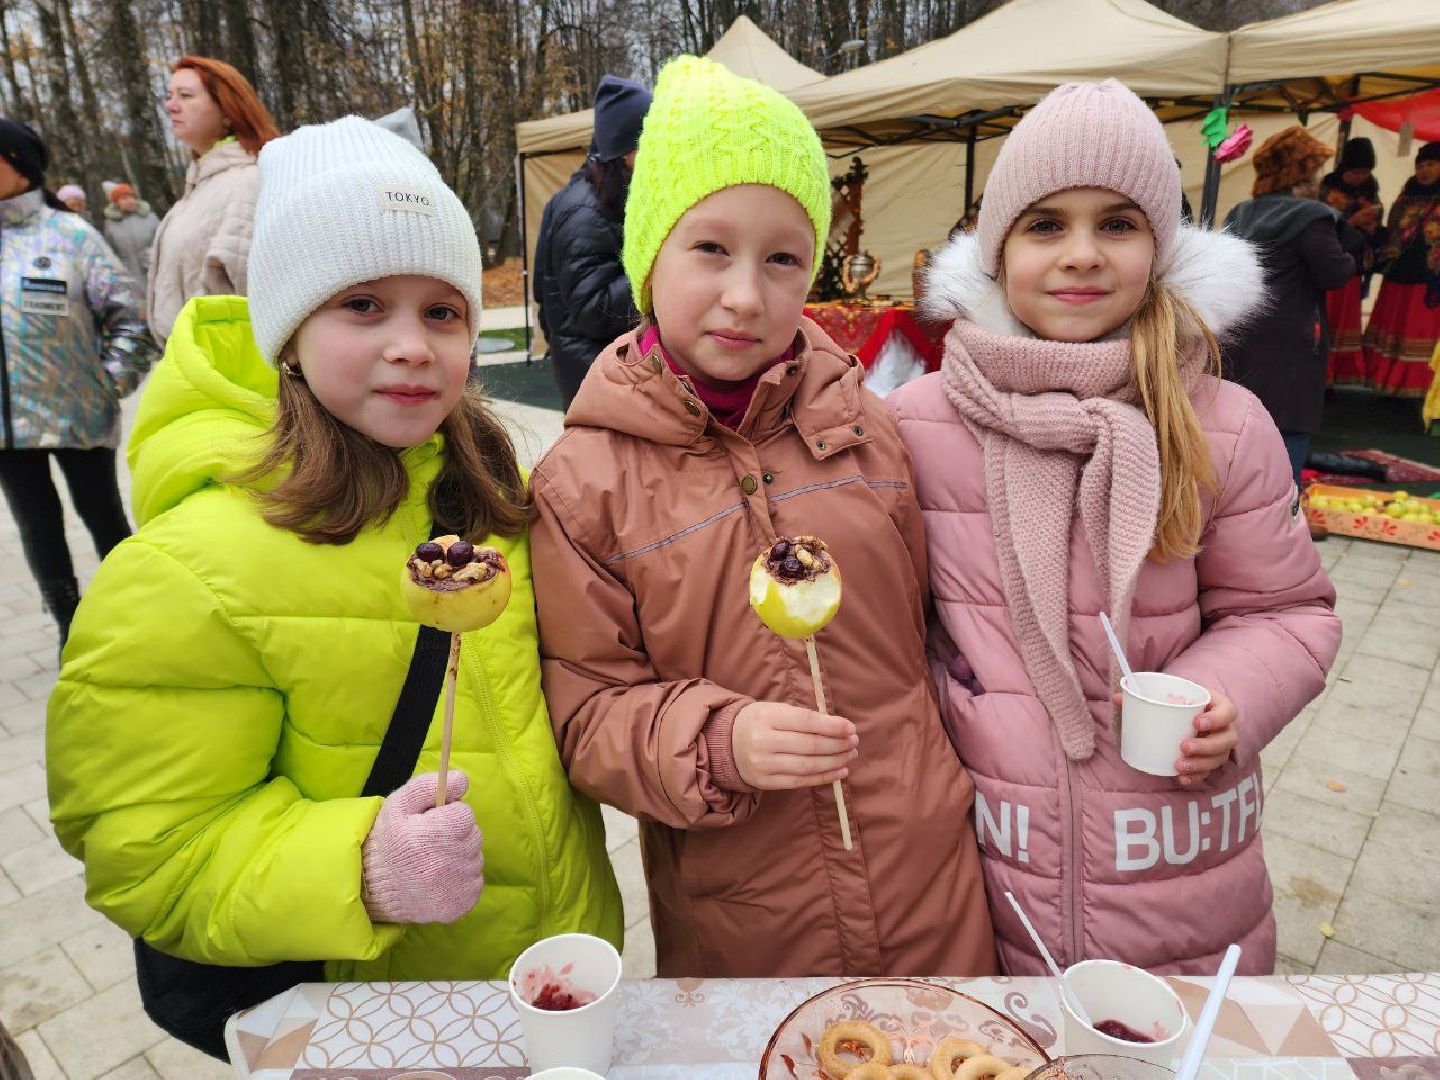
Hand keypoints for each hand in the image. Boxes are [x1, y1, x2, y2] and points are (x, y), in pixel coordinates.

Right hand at [361, 771, 483, 924]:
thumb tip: (462, 779)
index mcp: (425, 838)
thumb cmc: (390, 840)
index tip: (432, 823)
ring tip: (433, 862)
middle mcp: (441, 865)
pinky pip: (476, 881)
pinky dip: (462, 878)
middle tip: (431, 843)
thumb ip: (429, 786)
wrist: (375, 889)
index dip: (449, 815)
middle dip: (456, 834)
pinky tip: (440, 879)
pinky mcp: (458, 906)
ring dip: (460, 856)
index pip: (465, 814)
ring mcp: (452, 888)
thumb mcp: (399, 804)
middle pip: (474, 835)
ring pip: (476, 858)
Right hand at [732, 701, 857, 790]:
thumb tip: (840, 728)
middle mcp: (763, 742)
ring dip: (835, 761)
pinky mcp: (766, 782)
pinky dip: (824, 777)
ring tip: (850, 755)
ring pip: (808, 766)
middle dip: (838, 744)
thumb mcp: (776, 710)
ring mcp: (763, 764)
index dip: (832, 726)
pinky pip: (800, 782)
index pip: (806, 722)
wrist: (727, 743)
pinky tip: (840, 771)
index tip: (850, 728)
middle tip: (854, 742)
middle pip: (809, 745)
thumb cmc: (760, 722)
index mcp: (767, 717)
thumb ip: (804, 717)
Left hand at [1109, 689, 1237, 785]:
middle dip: (1206, 746)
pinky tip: (1181, 778)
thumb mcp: (1169, 695)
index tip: (1196, 722)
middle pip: (1226, 740)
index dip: (1216, 718)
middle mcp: (1225, 728)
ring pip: (1219, 758)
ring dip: (1200, 764)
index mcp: (1218, 706)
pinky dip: (1196, 777)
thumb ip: (1145, 696)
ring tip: (1179, 766)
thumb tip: (1117, 697)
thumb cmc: (1180, 702)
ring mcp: (1221, 746)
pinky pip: (1209, 772)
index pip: (1228, 712)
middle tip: (1184, 746)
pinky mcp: (1212, 761)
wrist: (1188, 713)